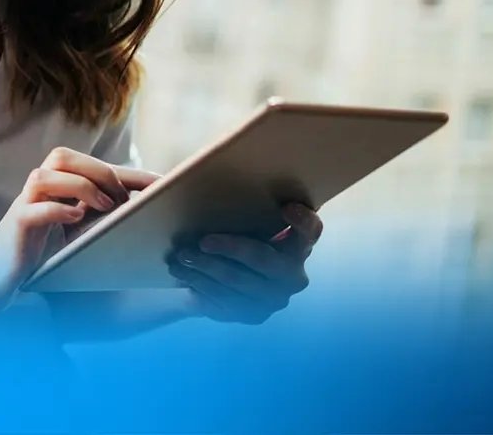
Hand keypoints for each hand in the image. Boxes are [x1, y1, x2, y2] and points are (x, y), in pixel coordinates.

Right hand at [0, 147, 158, 316]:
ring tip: (104, 206)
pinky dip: (57, 209)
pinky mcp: (14, 228)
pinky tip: (76, 219)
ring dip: (80, 185)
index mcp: (55, 190)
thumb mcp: (73, 238)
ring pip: (45, 175)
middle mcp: (38, 192)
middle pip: (63, 156)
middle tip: (122, 200)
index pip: (94, 167)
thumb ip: (96, 221)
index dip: (130, 172)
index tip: (165, 184)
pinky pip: (34, 208)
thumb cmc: (34, 259)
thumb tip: (141, 215)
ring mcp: (24, 207)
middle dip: (100, 171)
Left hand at [168, 203, 322, 324]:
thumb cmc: (236, 237)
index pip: (310, 231)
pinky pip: (223, 299)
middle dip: (229, 247)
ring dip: (204, 267)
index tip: (285, 207)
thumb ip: (236, 203)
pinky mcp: (253, 315)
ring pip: (235, 280)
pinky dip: (198, 283)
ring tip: (181, 255)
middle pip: (262, 258)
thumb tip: (186, 177)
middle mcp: (292, 275)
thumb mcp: (241, 221)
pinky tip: (182, 272)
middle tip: (201, 240)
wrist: (225, 280)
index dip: (303, 220)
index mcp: (297, 245)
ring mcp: (274, 298)